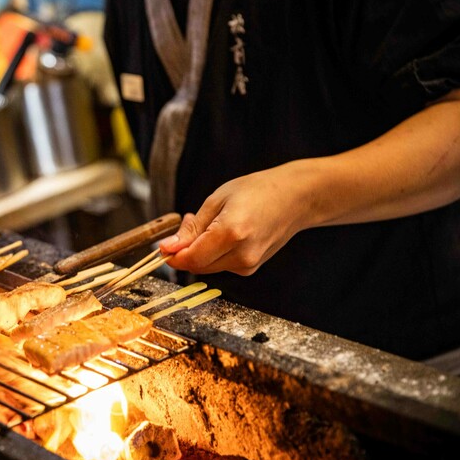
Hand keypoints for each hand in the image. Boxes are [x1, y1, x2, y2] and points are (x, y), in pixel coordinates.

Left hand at [158, 163, 315, 275]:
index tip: (164, 244)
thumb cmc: (257, 191)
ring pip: (207, 266)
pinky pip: (220, 265)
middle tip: (190, 221)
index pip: (190, 258)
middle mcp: (242, 255)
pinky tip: (225, 232)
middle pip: (197, 266)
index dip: (172, 254)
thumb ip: (192, 228)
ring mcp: (249, 265)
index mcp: (231, 233)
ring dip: (200, 250)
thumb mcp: (217, 200)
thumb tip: (167, 249)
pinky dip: (214, 252)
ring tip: (212, 222)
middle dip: (185, 249)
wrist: (295, 198)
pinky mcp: (251, 268)